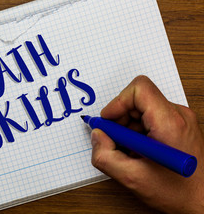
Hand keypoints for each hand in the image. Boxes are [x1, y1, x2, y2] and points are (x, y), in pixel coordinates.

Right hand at [91, 75, 203, 213]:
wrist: (203, 202)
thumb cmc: (178, 193)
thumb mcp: (132, 178)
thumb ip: (105, 155)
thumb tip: (97, 135)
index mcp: (169, 123)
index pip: (139, 89)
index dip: (118, 102)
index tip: (108, 121)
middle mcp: (178, 115)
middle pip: (138, 99)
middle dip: (120, 118)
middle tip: (114, 140)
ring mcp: (180, 120)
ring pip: (142, 109)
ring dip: (128, 127)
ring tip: (130, 151)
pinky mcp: (179, 126)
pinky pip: (151, 118)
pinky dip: (138, 132)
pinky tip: (139, 151)